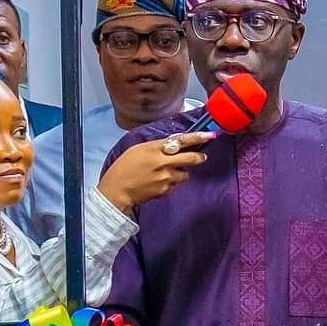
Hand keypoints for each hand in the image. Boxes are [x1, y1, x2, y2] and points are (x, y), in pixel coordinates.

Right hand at [96, 131, 214, 213]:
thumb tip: (174, 143)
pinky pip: (175, 184)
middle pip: (191, 159)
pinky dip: (172, 182)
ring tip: (167, 172)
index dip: (197, 137)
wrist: (117, 191)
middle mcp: (164, 163)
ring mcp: (166, 178)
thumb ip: (157, 146)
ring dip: (180, 172)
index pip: (181, 141)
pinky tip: (159, 181)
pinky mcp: (166, 191)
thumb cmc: (124, 167)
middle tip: (201, 156)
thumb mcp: (138, 149)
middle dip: (199, 157)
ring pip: (185, 174)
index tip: (209, 135)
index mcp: (155, 149)